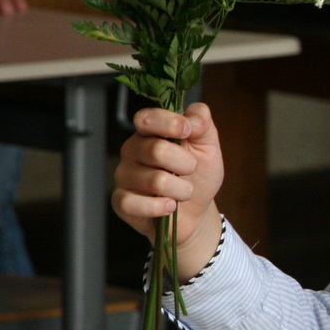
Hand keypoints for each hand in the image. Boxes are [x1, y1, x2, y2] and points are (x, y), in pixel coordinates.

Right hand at [113, 103, 225, 276]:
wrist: (197, 211)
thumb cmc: (199, 175)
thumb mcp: (208, 145)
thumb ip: (202, 123)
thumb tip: (192, 119)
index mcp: (150, 132)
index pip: (146, 118)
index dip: (169, 123)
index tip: (188, 132)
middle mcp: (132, 150)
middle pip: (156, 150)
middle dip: (186, 164)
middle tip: (190, 170)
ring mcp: (124, 175)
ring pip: (154, 181)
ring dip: (181, 190)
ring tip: (182, 192)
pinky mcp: (121, 201)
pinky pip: (135, 204)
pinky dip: (161, 208)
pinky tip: (170, 206)